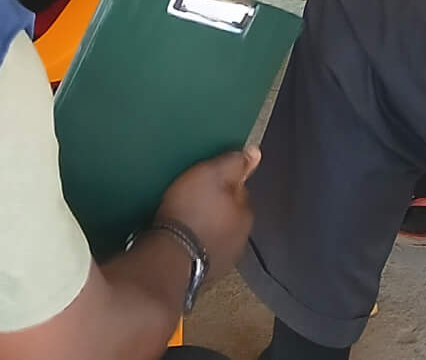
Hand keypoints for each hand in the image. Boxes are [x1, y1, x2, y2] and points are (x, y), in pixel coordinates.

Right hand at [156, 146, 260, 274]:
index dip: (221, 183)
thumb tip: (254, 153)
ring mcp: (225, 257)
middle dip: (215, 206)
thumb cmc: (190, 211)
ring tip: (185, 218)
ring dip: (206, 226)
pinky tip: (183, 238)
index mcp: (245, 212)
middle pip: (229, 213)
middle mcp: (241, 237)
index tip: (204, 181)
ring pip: (218, 233)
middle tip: (192, 198)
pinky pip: (204, 250)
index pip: (239, 190)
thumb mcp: (212, 174)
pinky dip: (197, 243)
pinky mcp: (208, 272)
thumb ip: (235, 163)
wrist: (171, 256)